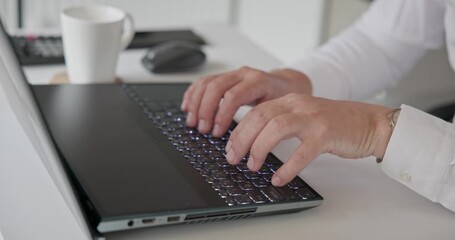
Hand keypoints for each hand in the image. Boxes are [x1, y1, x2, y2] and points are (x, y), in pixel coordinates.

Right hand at [181, 66, 311, 136]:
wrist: (289, 83)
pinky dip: (193, 94)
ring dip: (196, 104)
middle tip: (203, 130)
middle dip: (206, 111)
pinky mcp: (226, 77)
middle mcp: (244, 75)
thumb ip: (266, 124)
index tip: (217, 132)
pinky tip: (187, 107)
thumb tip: (255, 150)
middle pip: (216, 88)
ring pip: (207, 83)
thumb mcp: (281, 111)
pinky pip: (204, 81)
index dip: (222, 115)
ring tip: (193, 122)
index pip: (233, 96)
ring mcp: (233, 75)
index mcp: (259, 82)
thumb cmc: (285, 99)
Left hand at [224, 93, 392, 185]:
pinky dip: (287, 167)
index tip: (229, 148)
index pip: (255, 111)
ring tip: (252, 166)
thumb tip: (251, 144)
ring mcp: (313, 119)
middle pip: (260, 117)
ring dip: (259, 148)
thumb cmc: (334, 124)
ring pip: (276, 128)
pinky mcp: (327, 134)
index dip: (238, 131)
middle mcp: (298, 105)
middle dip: (241, 139)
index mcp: (289, 101)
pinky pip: (302, 152)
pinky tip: (279, 178)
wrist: (369, 122)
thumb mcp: (302, 116)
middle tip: (233, 159)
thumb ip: (279, 124)